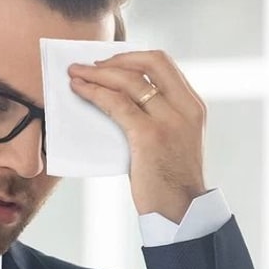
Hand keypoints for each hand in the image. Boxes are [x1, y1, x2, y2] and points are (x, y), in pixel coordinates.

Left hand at [68, 50, 206, 222]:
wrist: (181, 211)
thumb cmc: (170, 183)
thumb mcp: (174, 141)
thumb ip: (158, 119)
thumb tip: (122, 104)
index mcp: (193, 106)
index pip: (164, 64)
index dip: (134, 57)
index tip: (111, 63)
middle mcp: (185, 107)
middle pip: (150, 62)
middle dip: (115, 58)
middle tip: (89, 65)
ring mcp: (168, 120)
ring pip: (129, 80)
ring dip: (98, 73)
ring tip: (76, 74)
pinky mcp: (149, 135)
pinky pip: (117, 104)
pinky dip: (95, 93)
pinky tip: (80, 91)